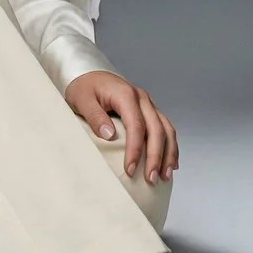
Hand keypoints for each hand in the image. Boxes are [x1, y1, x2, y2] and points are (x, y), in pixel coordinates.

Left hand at [64, 71, 179, 185]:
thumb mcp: (81, 99)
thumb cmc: (84, 87)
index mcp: (126, 94)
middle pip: (157, 129)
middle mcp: (142, 98)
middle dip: (156, 156)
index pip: (136, 125)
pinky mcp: (149, 110)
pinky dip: (170, 146)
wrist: (88, 74)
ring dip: (168, 154)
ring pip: (167, 129)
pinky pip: (166, 128)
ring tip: (164, 175)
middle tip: (150, 179)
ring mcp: (148, 103)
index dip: (135, 149)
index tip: (130, 169)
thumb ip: (95, 116)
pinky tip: (170, 163)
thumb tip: (109, 135)